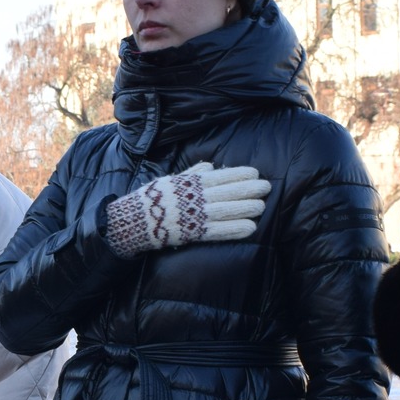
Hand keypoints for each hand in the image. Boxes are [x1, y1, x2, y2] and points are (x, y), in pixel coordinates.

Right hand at [102, 163, 269, 258]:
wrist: (132, 221)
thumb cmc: (150, 199)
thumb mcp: (170, 181)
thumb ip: (191, 174)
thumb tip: (210, 166)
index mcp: (189, 183)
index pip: (220, 176)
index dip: (238, 174)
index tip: (254, 172)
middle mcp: (194, 197)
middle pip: (226, 192)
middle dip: (248, 189)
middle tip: (266, 187)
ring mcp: (194, 215)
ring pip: (226, 210)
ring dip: (246, 208)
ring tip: (262, 206)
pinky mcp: (192, 233)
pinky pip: (218, 231)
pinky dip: (235, 229)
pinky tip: (250, 228)